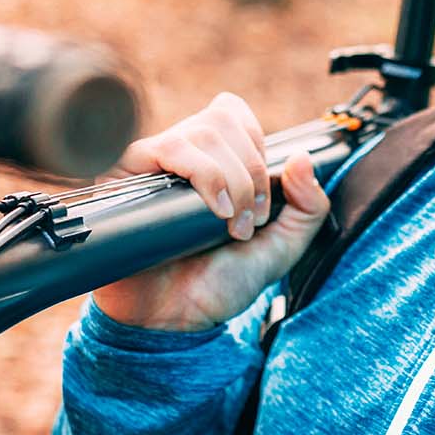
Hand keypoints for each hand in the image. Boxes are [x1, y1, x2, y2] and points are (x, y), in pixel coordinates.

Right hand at [92, 92, 330, 331]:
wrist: (174, 320)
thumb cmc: (218, 285)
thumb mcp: (281, 249)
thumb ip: (308, 208)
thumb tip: (303, 157)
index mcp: (211, 160)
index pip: (233, 113)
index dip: (256, 147)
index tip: (264, 201)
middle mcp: (180, 156)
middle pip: (223, 119)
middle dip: (252, 173)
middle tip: (249, 222)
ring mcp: (153, 165)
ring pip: (202, 132)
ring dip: (232, 180)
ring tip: (229, 225)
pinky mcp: (125, 176)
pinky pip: (167, 148)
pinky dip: (204, 175)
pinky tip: (212, 212)